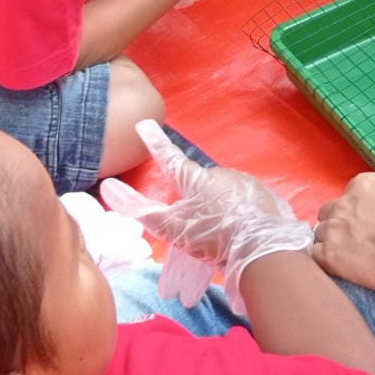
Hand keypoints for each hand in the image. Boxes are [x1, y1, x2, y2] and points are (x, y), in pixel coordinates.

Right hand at [101, 120, 313, 311]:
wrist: (264, 249)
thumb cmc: (215, 239)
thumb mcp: (175, 230)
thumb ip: (142, 211)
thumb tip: (107, 187)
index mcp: (197, 180)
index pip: (170, 159)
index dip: (156, 144)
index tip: (145, 124)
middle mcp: (222, 175)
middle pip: (202, 189)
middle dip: (198, 207)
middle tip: (200, 238)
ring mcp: (246, 184)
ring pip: (226, 198)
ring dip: (221, 214)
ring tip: (223, 245)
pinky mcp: (266, 197)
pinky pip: (247, 205)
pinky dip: (242, 217)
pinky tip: (243, 238)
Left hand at [312, 173, 374, 291]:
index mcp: (364, 185)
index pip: (350, 195)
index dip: (357, 210)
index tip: (368, 224)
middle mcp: (344, 203)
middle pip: (329, 213)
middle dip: (339, 224)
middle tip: (355, 240)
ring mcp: (334, 229)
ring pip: (320, 234)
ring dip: (330, 244)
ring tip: (347, 258)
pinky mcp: (330, 256)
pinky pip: (316, 256)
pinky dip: (323, 262)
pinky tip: (336, 269)